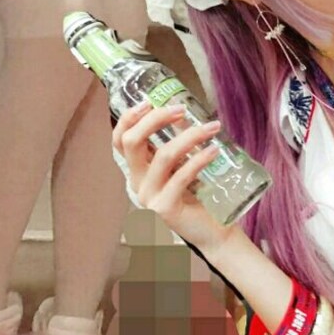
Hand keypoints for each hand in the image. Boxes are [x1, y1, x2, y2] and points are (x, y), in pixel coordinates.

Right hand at [112, 102, 239, 252]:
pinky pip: (181, 176)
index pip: (119, 140)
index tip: (148, 101)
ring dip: (189, 136)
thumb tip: (183, 113)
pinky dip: (199, 158)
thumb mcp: (181, 164)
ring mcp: (149, 197)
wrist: (213, 233)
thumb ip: (177, 143)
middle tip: (181, 109)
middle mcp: (137, 183)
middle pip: (132, 142)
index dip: (128, 118)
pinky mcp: (166, 208)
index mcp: (138, 170)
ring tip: (210, 128)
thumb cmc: (198, 195)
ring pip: (163, 156)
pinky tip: (213, 150)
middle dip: (155, 119)